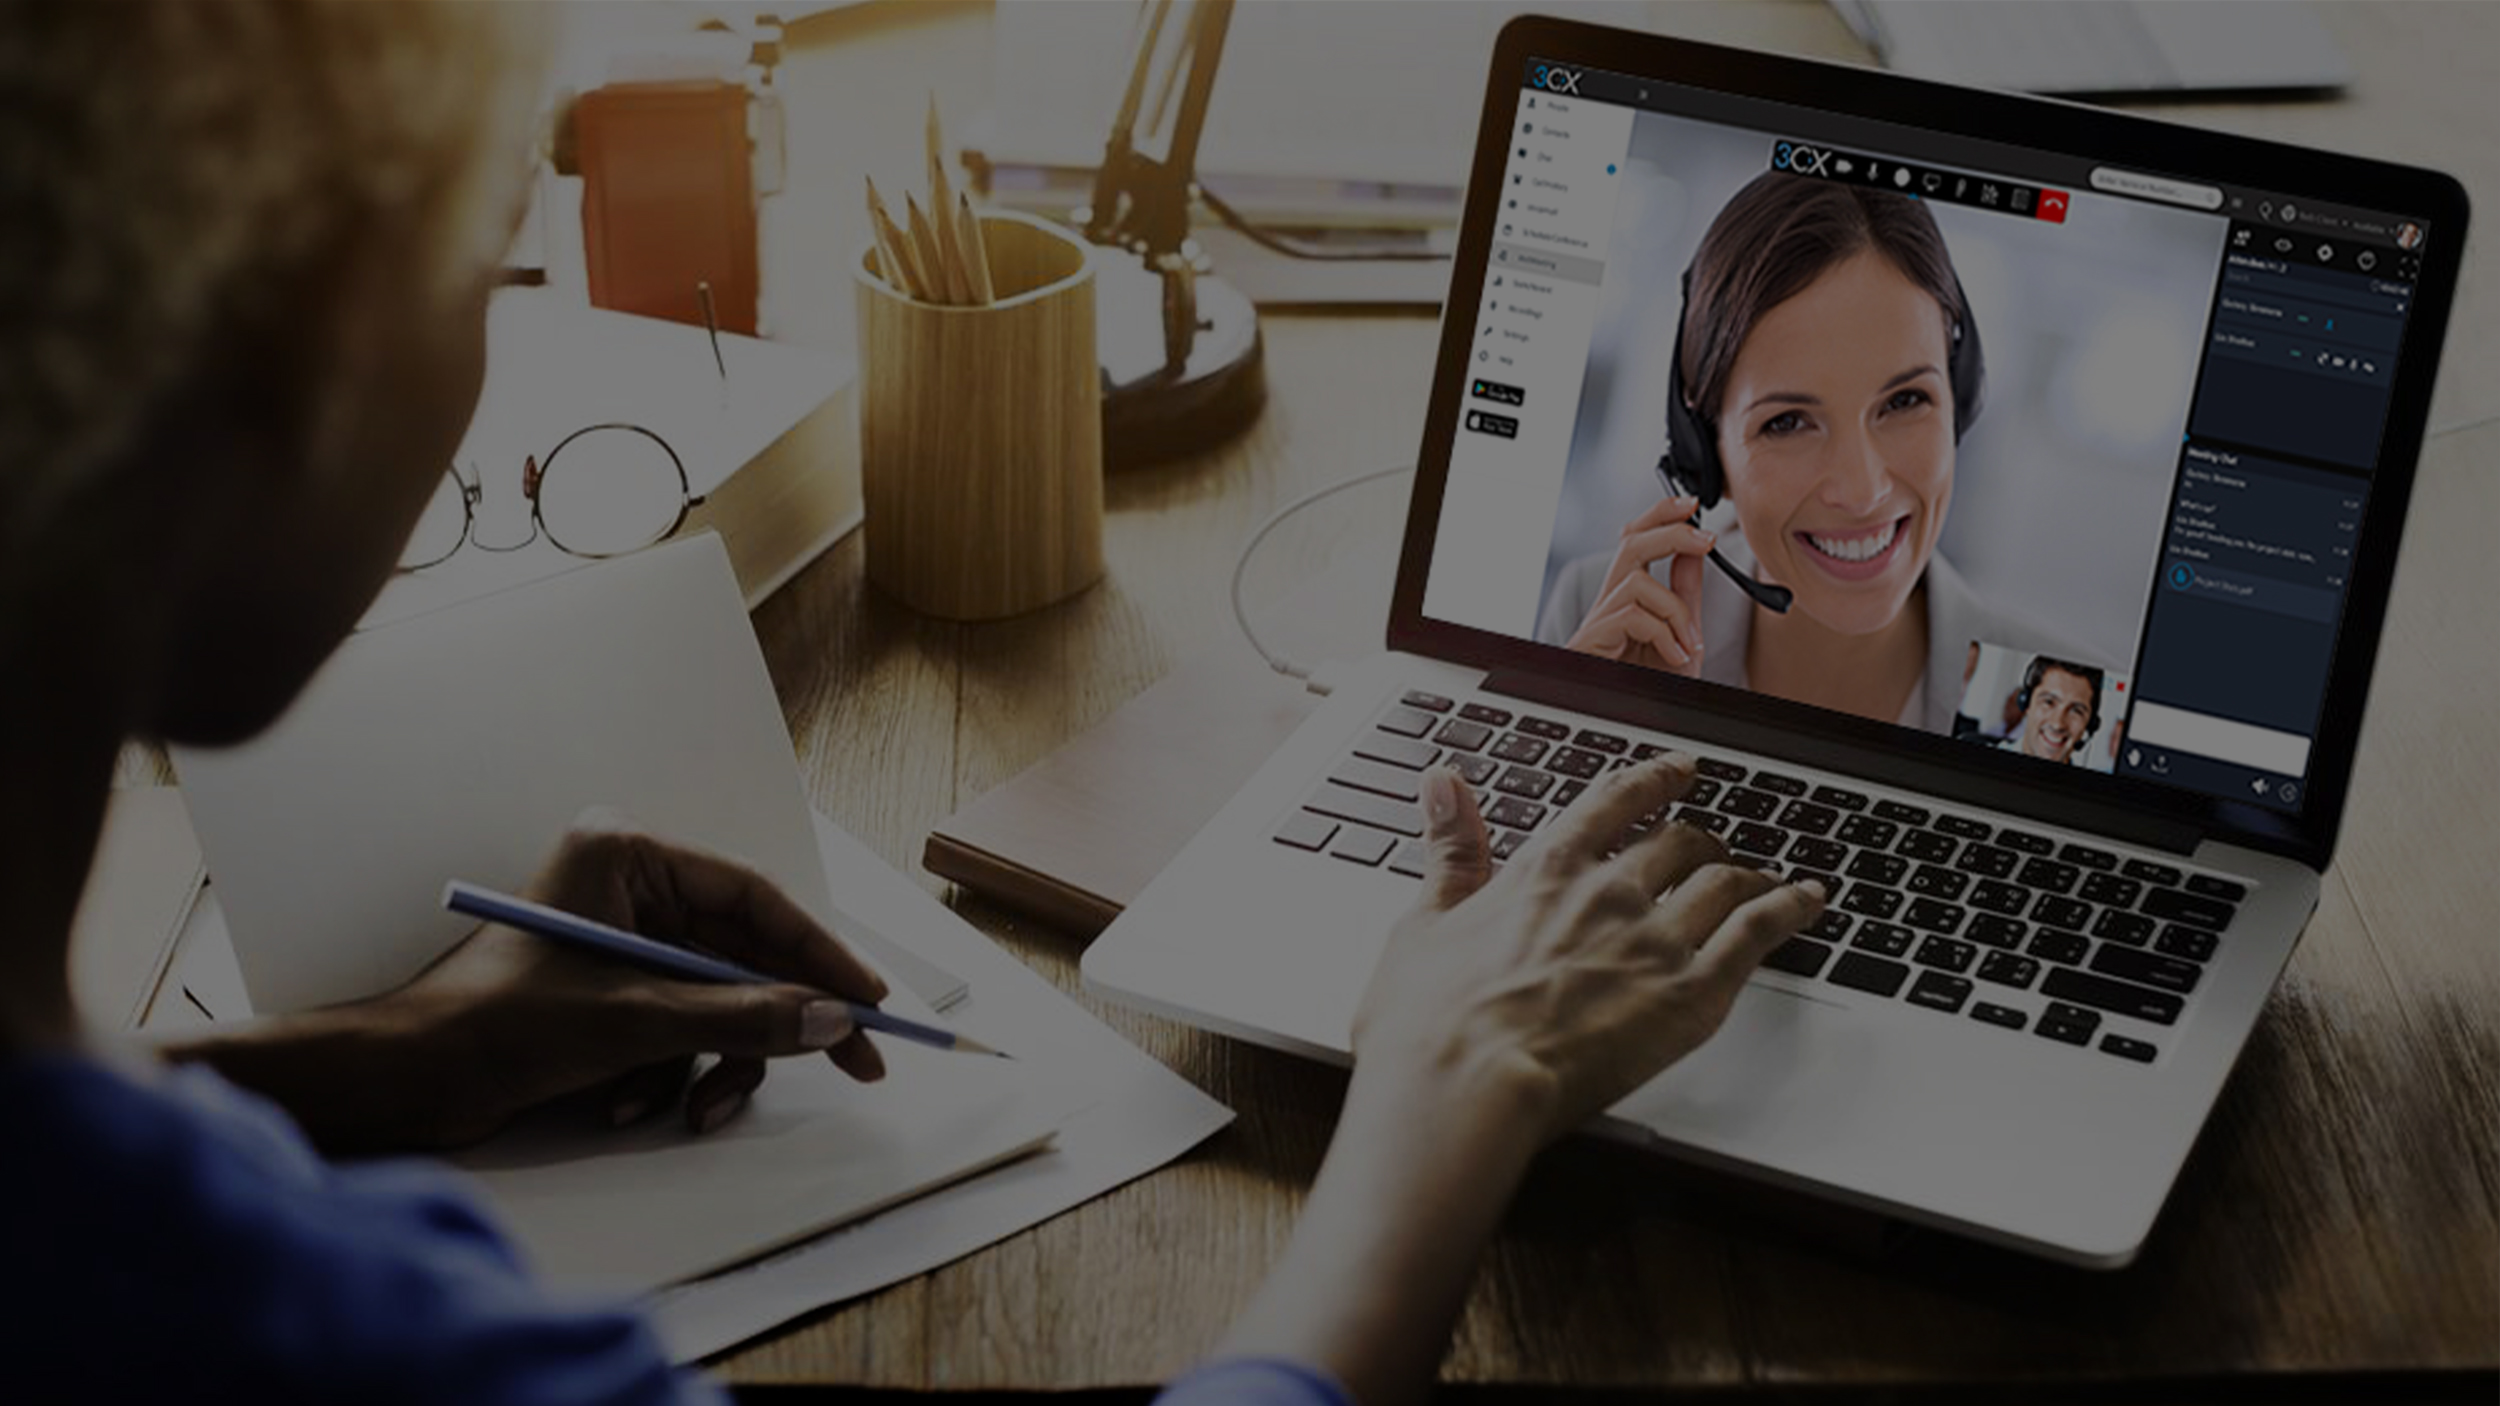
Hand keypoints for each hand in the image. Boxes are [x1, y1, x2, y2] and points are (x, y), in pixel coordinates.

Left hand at [366, 813, 890, 1147]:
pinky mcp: (610, 995)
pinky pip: (680, 1030)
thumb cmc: (490, 1024)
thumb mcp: (633, 1021)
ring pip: (718, 1002)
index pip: (753, 898)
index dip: (820, 951)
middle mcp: (628, 890)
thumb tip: (832, 1021)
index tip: (868, 999)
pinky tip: (626, 1103)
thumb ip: (742, 1017)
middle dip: (780, 1021)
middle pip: (746, 954)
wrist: (401, 1083)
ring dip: (713, 1061)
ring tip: (697, 1108)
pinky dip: (669, 1073)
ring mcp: (620, 944)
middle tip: (856, 1062)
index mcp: (627, 856)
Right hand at [1211, 756, 1825, 1405]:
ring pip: (1725, 881)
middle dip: (1700, 838)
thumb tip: (1443, 785)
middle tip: (1712, 846)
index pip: (1615, 801)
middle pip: (1678, 841)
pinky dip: (1790, 910)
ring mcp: (1655, 940)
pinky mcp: (1691, 995)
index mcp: (1547, 868)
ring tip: (1764, 877)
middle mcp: (1610, 890)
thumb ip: (1449, 848)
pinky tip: (1808, 902)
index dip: (1653, 780)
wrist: (1465, 1085)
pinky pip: (1758, 934)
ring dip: (1749, 872)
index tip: (1679, 769)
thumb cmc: (1432, 1022)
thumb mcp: (1425, 921)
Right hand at [1562, 494, 1713, 677]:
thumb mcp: (1683, 633)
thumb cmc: (1655, 687)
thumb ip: (1685, 592)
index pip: (1634, 539)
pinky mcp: (1591, 645)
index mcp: (1629, 598)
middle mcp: (1608, 605)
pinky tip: (1674, 655)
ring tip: (1688, 640)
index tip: (1691, 504)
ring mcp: (1597, 624)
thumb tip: (1696, 548)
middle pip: (1628, 543)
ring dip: (1675, 609)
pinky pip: (1630, 616)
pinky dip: (1663, 632)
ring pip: (1636, 581)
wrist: (1644, 731)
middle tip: (1707, 540)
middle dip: (1671, 532)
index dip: (1659, 515)